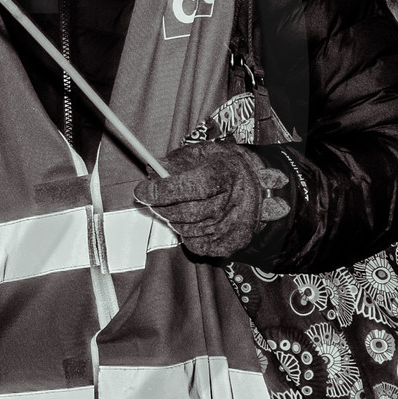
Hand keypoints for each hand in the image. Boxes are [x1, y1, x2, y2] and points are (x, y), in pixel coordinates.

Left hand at [133, 142, 288, 258]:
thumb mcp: (201, 153)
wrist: (255, 187)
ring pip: (185, 230)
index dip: (162, 191)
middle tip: (152, 198)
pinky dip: (185, 234)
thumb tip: (151, 170)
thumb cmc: (221, 168)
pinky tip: (191, 220)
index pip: (191, 187)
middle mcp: (234, 202)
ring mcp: (235, 226)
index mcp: (227, 173)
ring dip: (172, 219)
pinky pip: (194, 245)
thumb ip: (175, 160)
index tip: (141, 191)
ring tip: (178, 206)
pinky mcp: (232, 243)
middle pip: (185, 212)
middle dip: (160, 206)